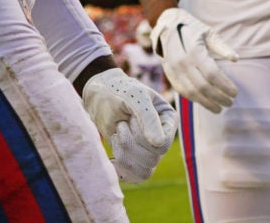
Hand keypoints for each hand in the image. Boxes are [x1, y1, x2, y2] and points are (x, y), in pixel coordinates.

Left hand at [81, 68, 177, 182]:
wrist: (100, 97)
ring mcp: (150, 151)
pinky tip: (113, 150)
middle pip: (152, 159)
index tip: (130, 118)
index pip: (163, 145)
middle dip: (130, 142)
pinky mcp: (136, 161)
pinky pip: (135, 177)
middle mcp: (163, 137)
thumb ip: (147, 117)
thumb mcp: (134, 96)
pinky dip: (120, 166)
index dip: (142, 136)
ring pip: (144, 171)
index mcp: (168, 120)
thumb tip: (159, 144)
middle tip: (121, 123)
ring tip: (117, 133)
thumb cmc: (119, 91)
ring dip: (124, 153)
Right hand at [150, 7, 239, 112]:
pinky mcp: (169, 74)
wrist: (166, 25)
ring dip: (207, 103)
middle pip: (203, 87)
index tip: (235, 93)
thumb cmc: (191, 28)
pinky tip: (205, 102)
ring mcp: (174, 70)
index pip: (212, 75)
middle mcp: (182, 62)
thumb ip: (221, 46)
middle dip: (218, 98)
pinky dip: (195, 99)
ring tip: (219, 108)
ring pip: (191, 93)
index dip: (225, 86)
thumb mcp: (208, 32)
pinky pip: (182, 91)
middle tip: (230, 103)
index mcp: (193, 51)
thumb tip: (235, 59)